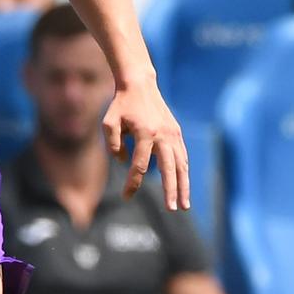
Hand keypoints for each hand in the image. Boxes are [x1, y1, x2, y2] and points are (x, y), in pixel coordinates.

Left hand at [104, 82, 188, 209]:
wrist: (139, 84)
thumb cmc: (120, 105)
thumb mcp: (108, 122)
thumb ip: (112, 143)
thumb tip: (122, 163)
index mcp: (145, 133)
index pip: (140, 165)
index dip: (133, 182)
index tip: (126, 196)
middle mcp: (162, 135)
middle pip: (169, 168)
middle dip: (170, 190)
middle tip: (171, 209)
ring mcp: (172, 134)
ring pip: (181, 165)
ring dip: (183, 186)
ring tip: (184, 205)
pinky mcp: (176, 132)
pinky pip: (182, 156)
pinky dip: (184, 173)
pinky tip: (184, 187)